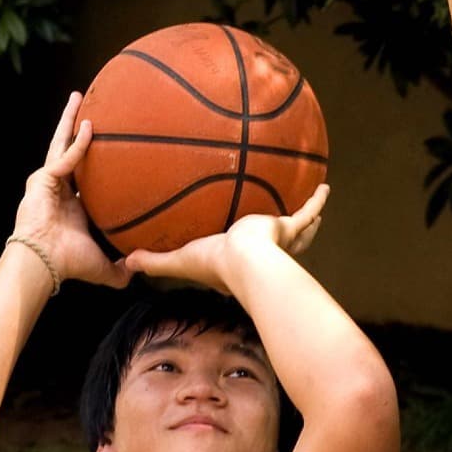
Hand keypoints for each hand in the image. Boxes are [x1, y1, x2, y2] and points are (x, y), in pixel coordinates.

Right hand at [11, 93, 128, 289]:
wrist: (44, 262)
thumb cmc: (68, 263)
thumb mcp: (104, 264)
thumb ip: (122, 269)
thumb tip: (141, 269)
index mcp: (73, 203)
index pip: (85, 173)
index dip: (94, 157)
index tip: (108, 144)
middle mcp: (59, 187)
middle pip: (69, 148)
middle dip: (75, 126)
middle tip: (87, 105)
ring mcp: (48, 180)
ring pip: (61, 142)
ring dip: (70, 120)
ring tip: (78, 97)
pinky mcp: (43, 178)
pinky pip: (65, 157)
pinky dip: (78, 143)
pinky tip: (90, 127)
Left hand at [122, 184, 329, 294]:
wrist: (244, 261)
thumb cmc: (213, 264)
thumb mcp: (179, 260)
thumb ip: (154, 261)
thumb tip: (125, 262)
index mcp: (238, 258)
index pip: (239, 253)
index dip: (238, 250)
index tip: (237, 241)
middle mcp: (262, 249)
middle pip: (274, 241)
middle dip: (282, 234)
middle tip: (287, 224)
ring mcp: (278, 238)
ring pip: (297, 229)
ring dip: (305, 221)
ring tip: (311, 206)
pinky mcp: (288, 227)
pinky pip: (307, 212)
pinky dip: (318, 202)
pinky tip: (326, 187)